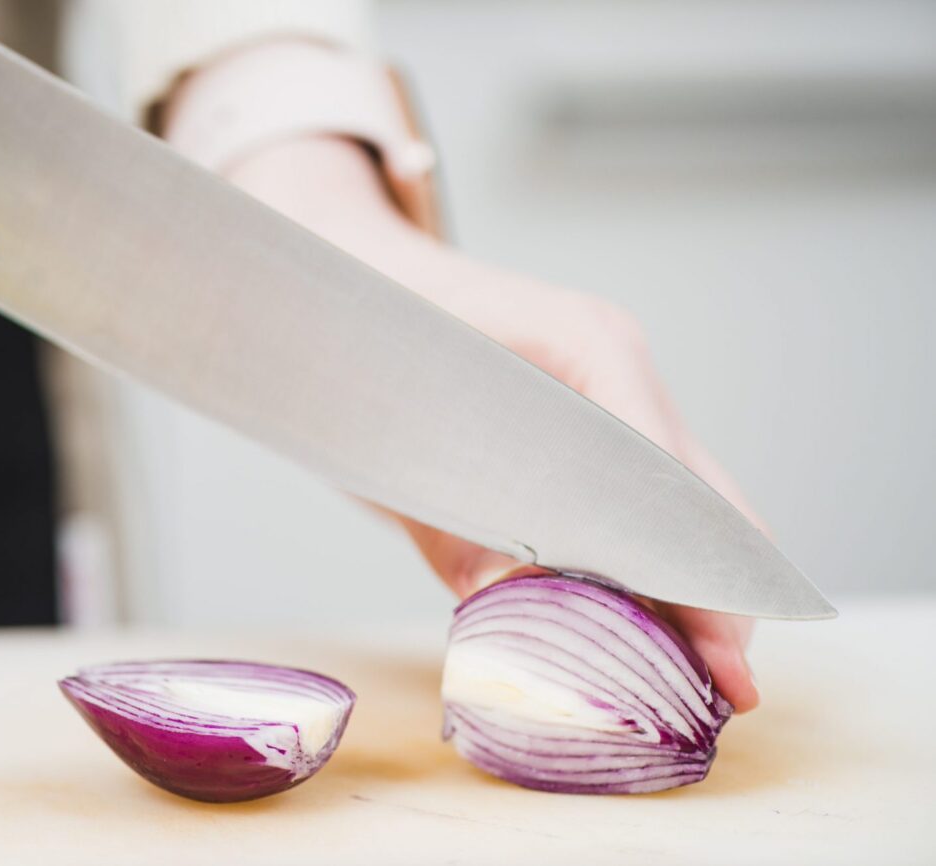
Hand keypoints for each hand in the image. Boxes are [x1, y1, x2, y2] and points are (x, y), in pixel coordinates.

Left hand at [227, 135, 761, 712]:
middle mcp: (613, 358)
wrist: (337, 271)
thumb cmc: (360, 334)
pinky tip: (648, 605)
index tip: (719, 648)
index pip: (669, 478)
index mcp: (586, 346)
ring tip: (701, 662)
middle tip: (730, 685)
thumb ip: (459, 531)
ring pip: (680, 487)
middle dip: (720, 589)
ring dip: (694, 574)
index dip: (697, 573)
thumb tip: (508, 617)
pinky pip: (636, 479)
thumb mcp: (397, 441)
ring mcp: (605, 373)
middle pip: (698, 487)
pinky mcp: (581, 398)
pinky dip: (649, 546)